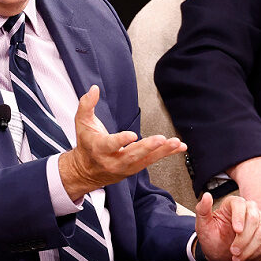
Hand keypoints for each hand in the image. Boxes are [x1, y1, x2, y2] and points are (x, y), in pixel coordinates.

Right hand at [59, 85, 186, 199]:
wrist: (86, 171)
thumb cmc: (86, 144)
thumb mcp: (81, 123)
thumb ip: (87, 104)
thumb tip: (94, 89)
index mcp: (99, 148)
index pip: (110, 144)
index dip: (121, 140)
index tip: (132, 135)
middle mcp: (113, 160)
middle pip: (132, 154)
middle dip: (148, 147)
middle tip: (161, 139)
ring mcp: (125, 166)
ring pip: (145, 159)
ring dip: (162, 151)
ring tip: (175, 143)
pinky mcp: (135, 168)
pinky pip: (152, 161)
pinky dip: (166, 154)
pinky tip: (178, 147)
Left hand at [195, 192, 260, 260]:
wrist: (221, 255)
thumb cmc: (212, 238)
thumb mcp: (203, 225)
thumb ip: (202, 209)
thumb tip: (207, 195)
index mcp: (232, 204)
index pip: (240, 204)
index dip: (239, 217)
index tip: (236, 230)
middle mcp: (249, 210)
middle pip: (254, 218)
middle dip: (244, 238)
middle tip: (233, 251)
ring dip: (250, 248)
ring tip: (237, 257)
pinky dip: (258, 252)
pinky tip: (247, 257)